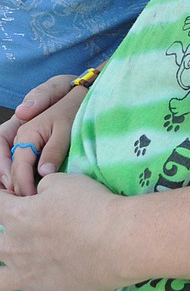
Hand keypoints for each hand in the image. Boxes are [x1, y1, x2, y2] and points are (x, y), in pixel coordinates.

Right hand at [0, 75, 76, 193]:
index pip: (15, 159)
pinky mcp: (34, 144)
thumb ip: (53, 145)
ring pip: (9, 161)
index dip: (18, 179)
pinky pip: (20, 161)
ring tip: (21, 196)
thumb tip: (42, 171)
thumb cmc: (74, 106)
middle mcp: (20, 134)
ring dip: (10, 179)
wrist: (81, 92)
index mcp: (25, 129)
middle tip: (23, 198)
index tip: (28, 194)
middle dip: (9, 181)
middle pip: (5, 161)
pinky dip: (18, 175)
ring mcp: (25, 139)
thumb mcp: (68, 125)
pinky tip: (26, 188)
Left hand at [0, 174, 117, 290]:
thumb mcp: (64, 183)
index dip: (0, 197)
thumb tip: (39, 196)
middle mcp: (15, 249)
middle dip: (0, 243)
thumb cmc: (93, 206)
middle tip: (18, 242)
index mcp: (18, 216)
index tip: (9, 197)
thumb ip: (43, 189)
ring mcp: (27, 278)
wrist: (118, 240)